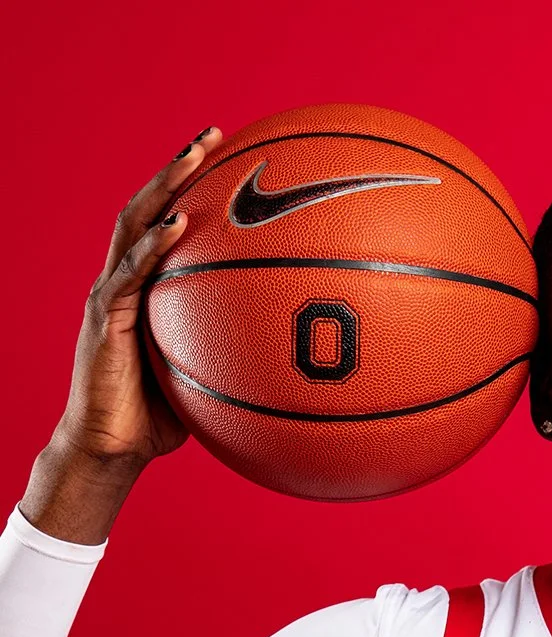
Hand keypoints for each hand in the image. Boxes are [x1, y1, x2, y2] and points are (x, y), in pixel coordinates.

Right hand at [51, 125, 222, 471]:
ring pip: (135, 222)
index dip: (197, 187)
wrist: (114, 448)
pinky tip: (180, 222)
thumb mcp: (215, 375)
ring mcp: (112, 293)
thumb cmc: (167, 417)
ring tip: (195, 153)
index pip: (172, 221)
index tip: (234, 157)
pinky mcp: (104, 315)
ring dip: (166, 183)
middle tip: (215, 133)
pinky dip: (155, 243)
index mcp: (152, 287)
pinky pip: (131, 271)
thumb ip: (246, 352)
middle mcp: (128, 279)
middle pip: (152, 205)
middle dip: (181, 166)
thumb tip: (307, 351)